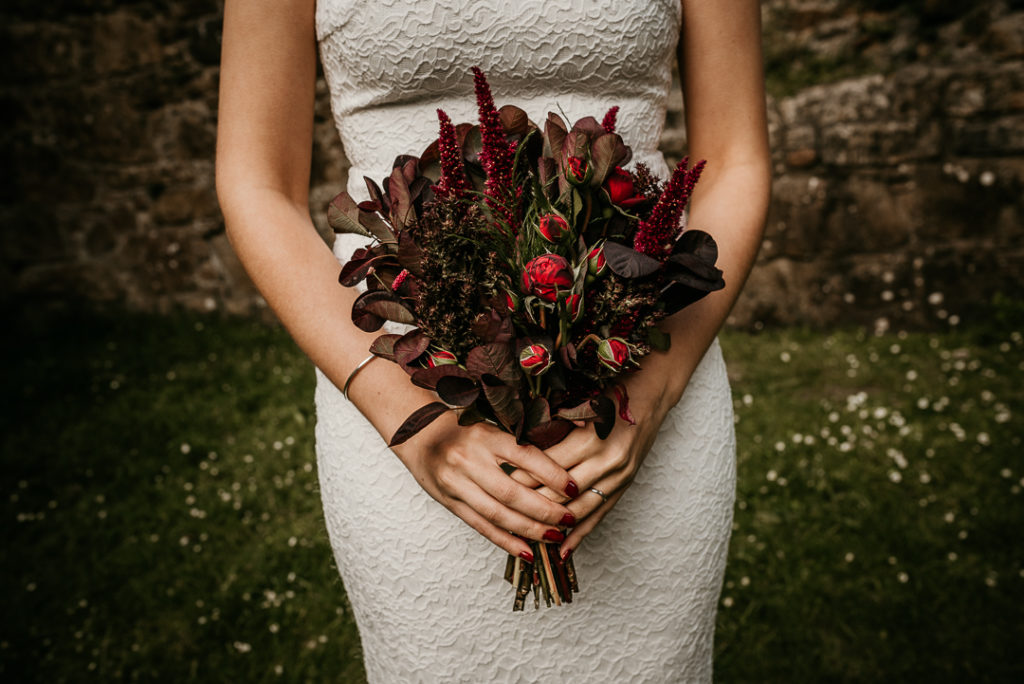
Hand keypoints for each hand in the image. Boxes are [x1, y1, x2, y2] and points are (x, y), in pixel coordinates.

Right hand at [392, 412, 579, 560]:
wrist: (417, 434)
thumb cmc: (463, 428)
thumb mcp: (491, 423)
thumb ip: (523, 436)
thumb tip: (569, 436)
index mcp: (485, 436)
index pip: (525, 456)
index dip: (551, 473)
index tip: (574, 487)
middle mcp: (469, 460)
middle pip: (511, 492)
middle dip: (544, 509)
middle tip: (569, 519)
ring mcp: (456, 484)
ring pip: (497, 514)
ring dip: (529, 530)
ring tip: (554, 538)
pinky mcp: (449, 502)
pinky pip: (481, 526)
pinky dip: (505, 541)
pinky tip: (527, 551)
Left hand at [511, 375, 675, 558]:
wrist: (651, 394)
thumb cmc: (610, 391)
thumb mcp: (580, 403)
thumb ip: (552, 426)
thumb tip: (515, 448)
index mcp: (589, 438)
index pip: (546, 467)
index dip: (520, 478)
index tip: (496, 484)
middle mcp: (605, 461)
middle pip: (560, 494)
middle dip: (530, 506)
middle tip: (502, 515)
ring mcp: (618, 476)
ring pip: (577, 510)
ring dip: (551, 526)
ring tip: (525, 538)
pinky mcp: (624, 486)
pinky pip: (598, 516)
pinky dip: (579, 535)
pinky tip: (562, 551)